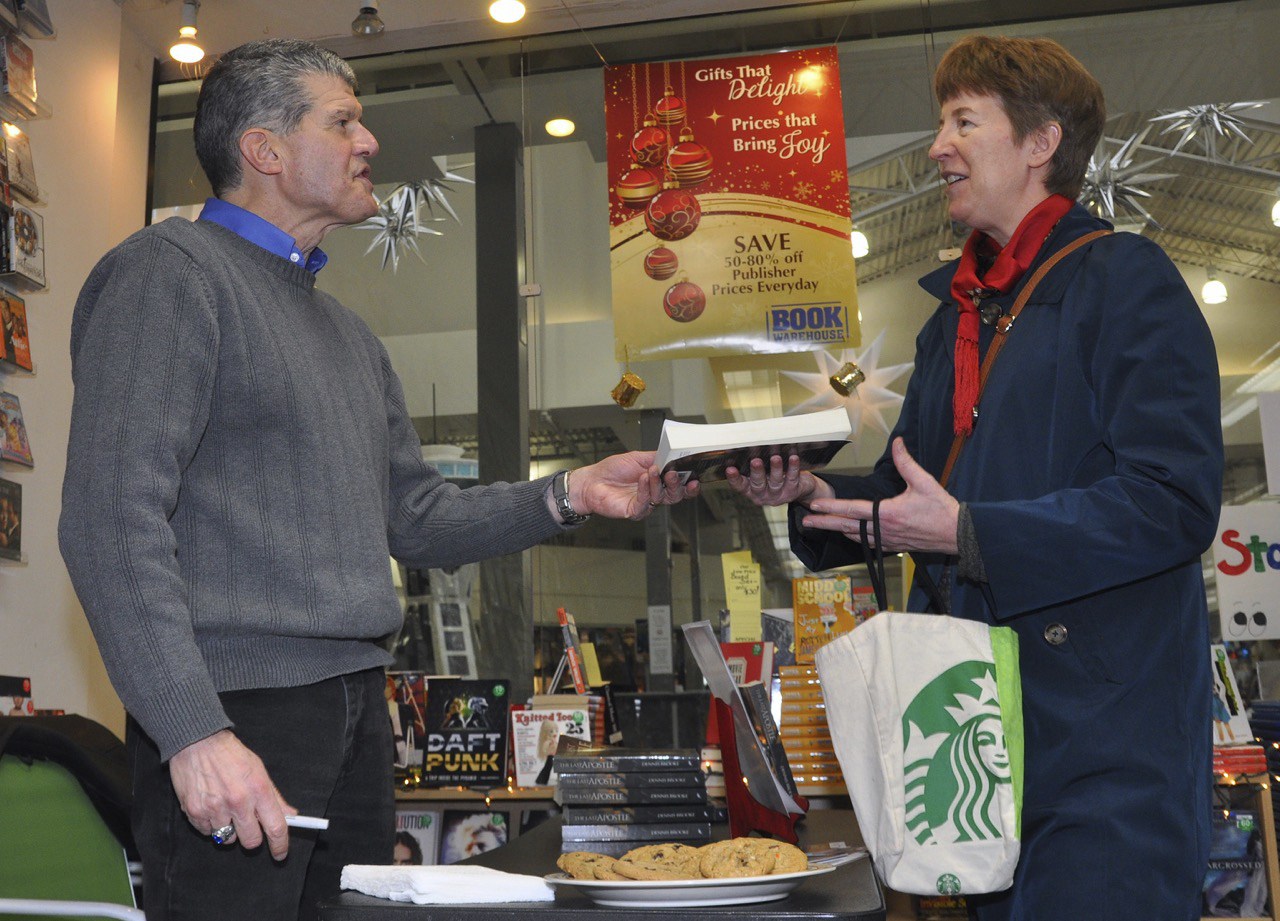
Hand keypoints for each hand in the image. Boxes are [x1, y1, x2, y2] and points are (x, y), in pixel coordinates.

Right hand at [168, 729, 294, 860]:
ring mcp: (215, 808)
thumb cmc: (231, 754)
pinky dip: (210, 824)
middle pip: (251, 840)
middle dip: (252, 838)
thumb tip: (291, 815)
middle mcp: (238, 802)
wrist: (197, 741)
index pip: (276, 827)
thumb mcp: (259, 770)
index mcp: (258, 790)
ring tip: (225, 809)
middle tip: (248, 826)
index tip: (281, 853)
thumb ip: (274, 796)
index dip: (280, 845)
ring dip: (229, 829)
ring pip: (227, 838)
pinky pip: (206, 832)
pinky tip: (210, 805)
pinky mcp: (194, 811)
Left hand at [570, 451, 699, 520]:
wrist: (592, 480)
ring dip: (658, 483)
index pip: (679, 486)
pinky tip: (642, 478)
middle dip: (677, 484)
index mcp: (658, 482)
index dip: (689, 484)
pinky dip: (645, 489)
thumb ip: (656, 457)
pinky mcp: (635, 511)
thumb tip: (672, 454)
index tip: (694, 477)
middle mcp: (654, 494)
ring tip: (652, 471)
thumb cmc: (612, 470)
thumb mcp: (638, 457)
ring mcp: (645, 504)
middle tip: (672, 474)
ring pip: (661, 498)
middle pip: (675, 495)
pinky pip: (645, 503)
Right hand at [724, 454, 832, 506]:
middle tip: (755, 461)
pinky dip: (793, 467)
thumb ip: (751, 462)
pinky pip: (792, 478)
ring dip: (775, 468)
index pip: (740, 485)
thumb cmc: (774, 475)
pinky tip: (793, 458)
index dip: (734, 478)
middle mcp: (762, 494)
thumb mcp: (761, 472)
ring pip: (775, 481)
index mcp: (751, 490)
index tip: (729, 469)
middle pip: (758, 484)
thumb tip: (741, 443)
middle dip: (757, 472)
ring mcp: (777, 495)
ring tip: (775, 458)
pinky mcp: (792, 491)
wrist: (799, 488)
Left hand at [802, 438, 959, 553]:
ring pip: (855, 536)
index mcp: (887, 513)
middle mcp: (883, 529)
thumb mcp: (924, 481)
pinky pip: (867, 543)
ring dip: (837, 530)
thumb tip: (897, 441)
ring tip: (821, 526)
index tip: (813, 506)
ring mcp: (887, 540)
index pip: (852, 509)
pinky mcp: (894, 546)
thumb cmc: (941, 509)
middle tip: (805, 522)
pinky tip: (849, 533)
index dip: (831, 507)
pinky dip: (854, 537)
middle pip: (846, 526)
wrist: (958, 534)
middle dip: (824, 524)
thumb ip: (906, 462)